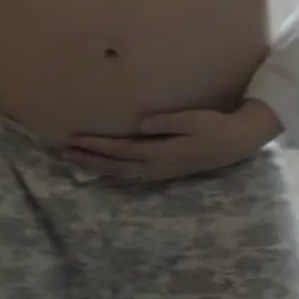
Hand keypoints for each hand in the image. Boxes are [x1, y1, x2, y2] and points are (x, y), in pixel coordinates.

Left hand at [63, 100, 283, 182]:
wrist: (236, 143)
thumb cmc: (215, 126)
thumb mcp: (193, 119)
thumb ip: (166, 122)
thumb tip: (139, 123)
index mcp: (160, 151)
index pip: (120, 149)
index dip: (96, 145)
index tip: (74, 138)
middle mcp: (156, 166)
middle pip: (114, 165)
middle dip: (88, 158)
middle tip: (63, 151)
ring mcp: (160, 172)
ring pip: (120, 173)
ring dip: (96, 168)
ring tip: (74, 162)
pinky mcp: (165, 172)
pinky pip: (133, 178)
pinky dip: (114, 178)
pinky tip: (102, 179)